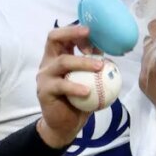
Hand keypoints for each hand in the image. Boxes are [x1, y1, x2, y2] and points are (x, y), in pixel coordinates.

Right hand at [35, 25, 103, 147]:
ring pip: (62, 61)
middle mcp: (48, 63)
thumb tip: (110, 51)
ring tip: (99, 66)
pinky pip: (61, 86)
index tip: (93, 34)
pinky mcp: (44, 91)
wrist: (64, 125)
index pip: (62, 35)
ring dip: (83, 62)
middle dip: (72, 32)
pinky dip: (75, 87)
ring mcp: (44, 76)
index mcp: (57, 56)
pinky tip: (88, 91)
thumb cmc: (78, 100)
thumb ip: (95, 65)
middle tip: (90, 34)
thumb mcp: (89, 79)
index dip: (76, 30)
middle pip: (54, 38)